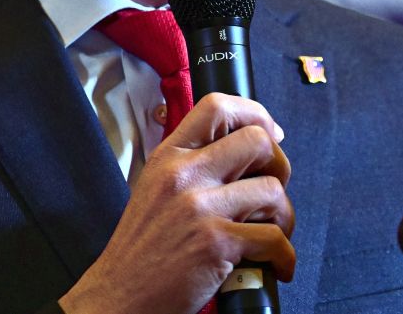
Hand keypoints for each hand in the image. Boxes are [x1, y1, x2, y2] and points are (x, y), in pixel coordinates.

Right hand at [60, 93, 294, 313]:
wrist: (119, 295)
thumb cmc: (141, 250)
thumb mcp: (156, 190)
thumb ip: (193, 167)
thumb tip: (243, 153)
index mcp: (168, 158)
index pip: (217, 107)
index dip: (254, 113)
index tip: (270, 131)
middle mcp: (184, 176)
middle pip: (256, 141)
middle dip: (280, 165)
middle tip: (273, 188)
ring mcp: (200, 208)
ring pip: (273, 190)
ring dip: (283, 216)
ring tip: (272, 232)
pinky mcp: (216, 243)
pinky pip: (273, 238)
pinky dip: (283, 256)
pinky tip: (275, 264)